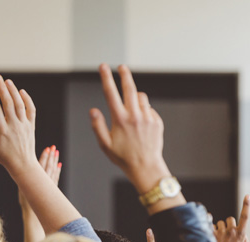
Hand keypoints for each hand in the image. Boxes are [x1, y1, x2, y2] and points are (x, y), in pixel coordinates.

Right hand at [0, 75, 38, 177]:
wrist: (23, 165)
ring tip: (7, 81)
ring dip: (13, 91)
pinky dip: (27, 99)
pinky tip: (21, 92)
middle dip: (1, 88)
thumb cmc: (4, 156)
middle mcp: (13, 126)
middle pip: (8, 103)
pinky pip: (31, 110)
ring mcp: (24, 125)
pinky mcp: (31, 126)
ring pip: (19, 104)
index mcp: (1, 131)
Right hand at [18, 145, 60, 208]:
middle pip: (49, 166)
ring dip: (55, 161)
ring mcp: (50, 185)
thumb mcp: (22, 189)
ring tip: (56, 153)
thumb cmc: (26, 203)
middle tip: (53, 148)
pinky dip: (57, 171)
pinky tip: (59, 165)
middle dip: (51, 156)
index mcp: (36, 180)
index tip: (48, 149)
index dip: (44, 157)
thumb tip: (22, 169)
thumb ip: (24, 179)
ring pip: (53, 170)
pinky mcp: (53, 189)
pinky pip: (56, 177)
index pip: (41, 165)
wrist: (33, 214)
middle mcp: (44, 182)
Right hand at [89, 65, 171, 190]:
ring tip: (131, 112)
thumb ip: (97, 126)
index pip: (111, 93)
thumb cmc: (123, 157)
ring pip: (141, 97)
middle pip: (129, 88)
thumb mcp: (105, 144)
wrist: (146, 167)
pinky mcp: (157, 121)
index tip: (103, 67)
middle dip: (124, 75)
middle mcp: (135, 116)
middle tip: (122, 67)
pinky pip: (149, 109)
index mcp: (120, 120)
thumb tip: (93, 110)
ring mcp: (148, 118)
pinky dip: (144, 111)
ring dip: (135, 98)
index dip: (106, 78)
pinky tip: (140, 125)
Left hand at [213, 195, 249, 241]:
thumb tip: (244, 234)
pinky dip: (209, 225)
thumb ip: (245, 241)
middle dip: (229, 224)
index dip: (246, 206)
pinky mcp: (210, 234)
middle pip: (230, 219)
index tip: (248, 196)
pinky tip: (208, 230)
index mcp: (241, 235)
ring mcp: (220, 232)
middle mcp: (231, 231)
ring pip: (220, 222)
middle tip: (227, 235)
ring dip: (219, 228)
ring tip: (218, 239)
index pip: (245, 217)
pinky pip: (209, 223)